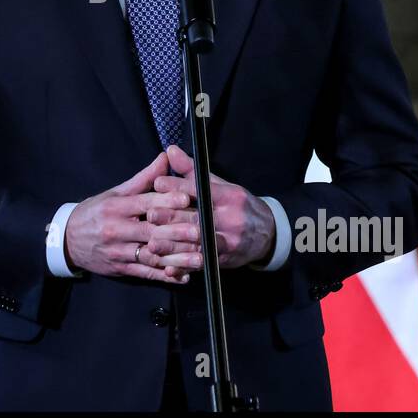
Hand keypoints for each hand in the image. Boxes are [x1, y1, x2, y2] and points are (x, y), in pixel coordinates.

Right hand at [64, 152, 193, 283]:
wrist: (67, 239)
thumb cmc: (95, 212)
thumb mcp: (115, 192)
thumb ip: (143, 179)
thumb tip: (166, 158)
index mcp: (117, 207)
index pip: (144, 203)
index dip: (166, 201)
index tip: (187, 199)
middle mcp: (117, 230)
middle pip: (150, 231)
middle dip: (177, 232)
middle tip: (202, 231)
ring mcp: (118, 252)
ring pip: (150, 256)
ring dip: (176, 258)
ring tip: (199, 258)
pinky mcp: (120, 269)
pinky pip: (145, 273)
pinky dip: (164, 276)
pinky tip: (183, 277)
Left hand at [145, 144, 275, 276]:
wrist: (267, 234)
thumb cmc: (236, 205)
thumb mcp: (219, 184)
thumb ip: (191, 171)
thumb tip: (170, 150)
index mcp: (230, 197)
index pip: (203, 190)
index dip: (180, 187)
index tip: (158, 184)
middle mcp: (231, 219)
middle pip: (199, 218)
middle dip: (173, 217)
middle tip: (150, 215)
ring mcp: (229, 242)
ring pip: (199, 244)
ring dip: (175, 246)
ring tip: (152, 244)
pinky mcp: (225, 261)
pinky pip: (202, 264)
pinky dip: (185, 267)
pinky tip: (168, 268)